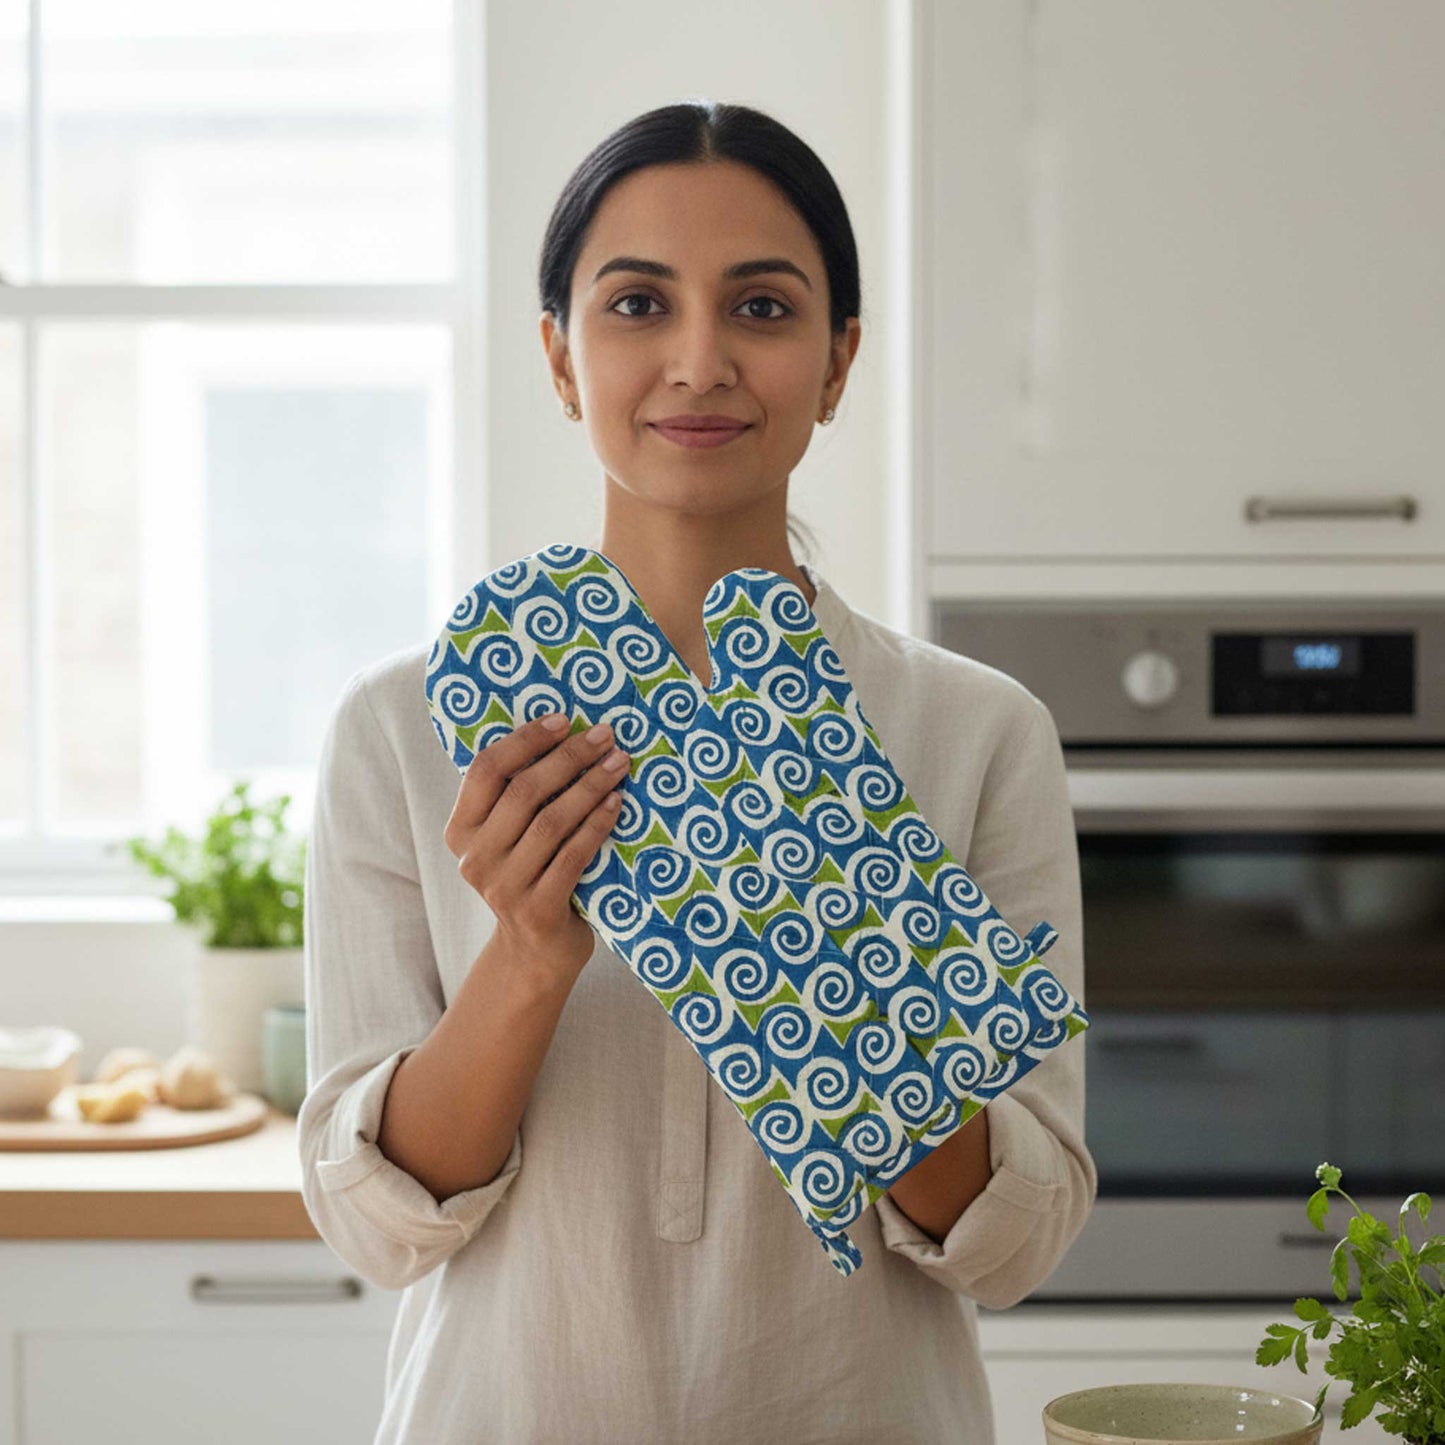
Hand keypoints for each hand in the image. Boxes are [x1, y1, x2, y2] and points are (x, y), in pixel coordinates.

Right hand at [443, 713, 629, 986]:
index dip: (524, 740)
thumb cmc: (531, 875)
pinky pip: (573, 856)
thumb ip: (518, 796)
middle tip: (605, 734)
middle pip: (523, 792)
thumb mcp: (509, 837)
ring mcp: (504, 888)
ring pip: (551, 822)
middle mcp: (474, 859)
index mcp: (460, 831)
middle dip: (568, 757)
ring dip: (589, 786)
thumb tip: (561, 729)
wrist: (536, 952)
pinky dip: (598, 824)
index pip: (485, 770)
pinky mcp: (538, 911)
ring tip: (619, 762)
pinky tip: (618, 802)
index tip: (563, 719)